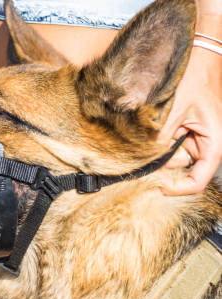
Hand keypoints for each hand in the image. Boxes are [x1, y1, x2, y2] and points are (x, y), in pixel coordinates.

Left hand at [158, 44, 221, 194]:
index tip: (158, 185)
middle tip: (141, 157)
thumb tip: (147, 160)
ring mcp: (192, 136)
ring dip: (156, 151)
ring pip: (170, 157)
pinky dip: (156, 141)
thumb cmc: (193, 78)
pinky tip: (150, 129)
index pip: (199, 179)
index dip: (179, 188)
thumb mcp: (175, 109)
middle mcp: (204, 142)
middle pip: (181, 169)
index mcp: (213, 141)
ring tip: (147, 134)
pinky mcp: (181, 128)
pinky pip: (166, 143)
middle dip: (162, 165)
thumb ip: (162, 136)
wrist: (196, 54)